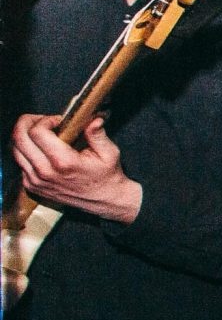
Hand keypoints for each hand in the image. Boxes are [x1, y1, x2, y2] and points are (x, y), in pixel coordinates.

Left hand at [10, 114, 142, 223]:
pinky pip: (20, 162)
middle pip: (19, 138)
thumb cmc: (107, 176)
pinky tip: (41, 149)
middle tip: (41, 120)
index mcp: (64, 162)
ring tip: (40, 133)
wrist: (104, 201)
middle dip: (27, 123)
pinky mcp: (32, 186)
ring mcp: (36, 181)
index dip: (45, 120)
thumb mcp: (109, 153)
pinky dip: (26, 151)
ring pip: (15, 150)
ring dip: (24, 136)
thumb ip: (97, 134)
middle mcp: (45, 172)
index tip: (58, 120)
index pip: (37, 132)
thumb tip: (93, 119)